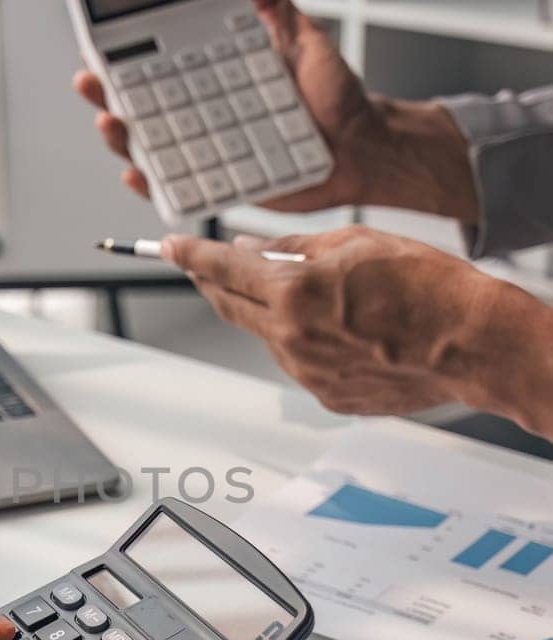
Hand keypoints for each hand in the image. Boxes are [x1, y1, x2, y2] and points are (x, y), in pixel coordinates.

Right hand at [74, 0, 476, 223]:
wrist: (364, 147)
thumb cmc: (336, 100)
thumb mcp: (303, 37)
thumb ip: (270, 1)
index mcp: (213, 82)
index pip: (157, 68)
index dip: (123, 57)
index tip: (99, 44)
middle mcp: (204, 118)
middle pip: (141, 108)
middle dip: (106, 94)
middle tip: (90, 80)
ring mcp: (209, 154)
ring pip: (150, 148)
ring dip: (121, 137)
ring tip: (111, 120)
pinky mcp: (222, 187)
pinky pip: (177, 191)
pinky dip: (152, 185)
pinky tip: (137, 171)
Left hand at [163, 226, 504, 416]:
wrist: (470, 343)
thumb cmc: (426, 288)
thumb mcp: (356, 242)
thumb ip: (295, 246)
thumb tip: (253, 247)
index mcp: (294, 292)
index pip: (221, 269)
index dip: (190, 255)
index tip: (169, 246)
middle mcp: (292, 337)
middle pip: (229, 307)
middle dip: (211, 283)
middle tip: (202, 266)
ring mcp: (307, 373)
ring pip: (266, 336)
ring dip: (267, 313)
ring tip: (305, 293)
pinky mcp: (327, 396)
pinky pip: (299, 363)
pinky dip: (302, 341)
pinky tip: (337, 328)